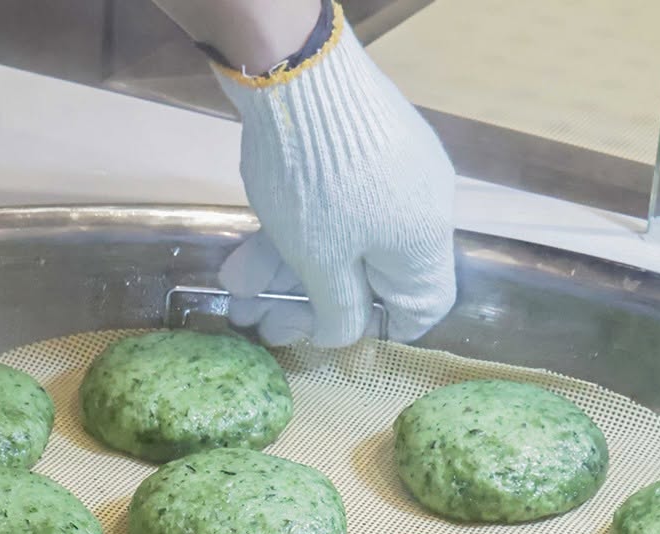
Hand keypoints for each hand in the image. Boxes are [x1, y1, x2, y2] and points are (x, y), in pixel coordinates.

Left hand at [213, 9, 455, 347]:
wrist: (293, 69)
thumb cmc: (317, 183)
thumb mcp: (321, 262)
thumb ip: (338, 311)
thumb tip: (344, 337)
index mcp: (423, 242)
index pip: (423, 307)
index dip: (379, 332)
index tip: (332, 336)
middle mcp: (415, 209)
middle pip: (364, 278)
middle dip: (305, 305)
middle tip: (259, 323)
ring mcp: (383, 176)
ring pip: (334, 243)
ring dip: (282, 276)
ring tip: (236, 297)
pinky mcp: (350, 152)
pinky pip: (323, 210)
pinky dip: (284, 237)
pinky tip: (238, 261)